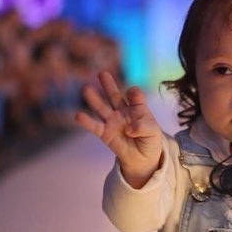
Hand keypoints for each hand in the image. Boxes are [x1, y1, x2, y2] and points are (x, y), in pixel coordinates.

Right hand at [75, 71, 161, 188]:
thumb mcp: (153, 132)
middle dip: (108, 85)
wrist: (144, 158)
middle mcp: (123, 112)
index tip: (132, 94)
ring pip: (102, 108)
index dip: (133, 94)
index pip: (135, 96)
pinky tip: (78, 115)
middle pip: (114, 96)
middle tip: (102, 73)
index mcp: (137, 107)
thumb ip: (143, 127)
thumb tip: (128, 129)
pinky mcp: (105, 134)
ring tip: (86, 89)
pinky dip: (87, 122)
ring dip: (94, 99)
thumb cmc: (150, 141)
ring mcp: (113, 122)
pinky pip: (95, 127)